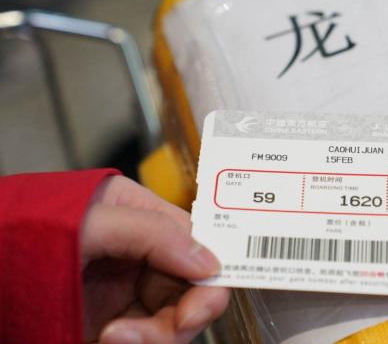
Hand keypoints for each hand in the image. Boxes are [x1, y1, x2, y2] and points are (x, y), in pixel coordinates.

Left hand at [81, 176, 229, 343]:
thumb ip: (151, 233)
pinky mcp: (113, 325)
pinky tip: (106, 340)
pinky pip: (149, 339)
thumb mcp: (90, 222)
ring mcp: (126, 291)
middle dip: (184, 314)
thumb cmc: (20, 235)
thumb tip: (209, 262)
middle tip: (173, 328)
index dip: (209, 275)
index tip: (197, 308)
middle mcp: (141, 252)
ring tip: (114, 338)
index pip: (196, 241)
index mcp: (141, 214)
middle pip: (193, 287)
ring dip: (156, 336)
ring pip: (175, 320)